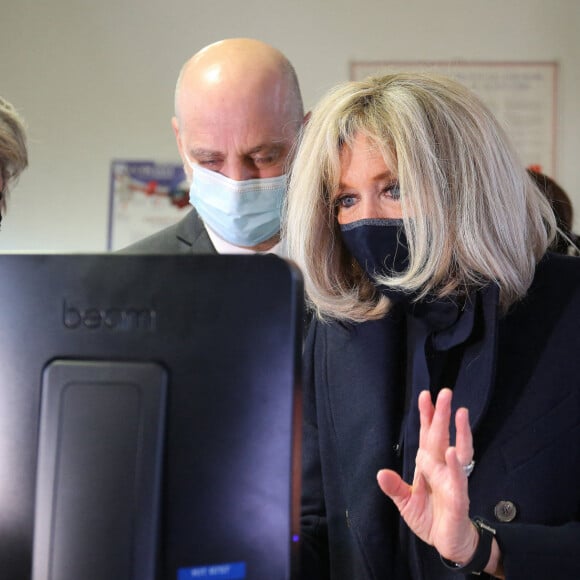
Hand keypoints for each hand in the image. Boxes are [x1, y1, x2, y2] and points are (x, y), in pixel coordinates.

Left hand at [377, 388, 478, 563]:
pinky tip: (453, 451)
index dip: (426, 416)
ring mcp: (452, 481)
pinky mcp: (459, 498)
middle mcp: (442, 468)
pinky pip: (458, 479)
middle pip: (442, 437)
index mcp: (428, 465)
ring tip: (460, 412)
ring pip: (458, 451)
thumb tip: (380, 473)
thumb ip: (394, 488)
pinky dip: (454, 466)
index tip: (425, 395)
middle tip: (445, 392)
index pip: (427, 436)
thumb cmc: (429, 518)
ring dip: (459, 432)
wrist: (448, 543)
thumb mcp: (405, 503)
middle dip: (442, 415)